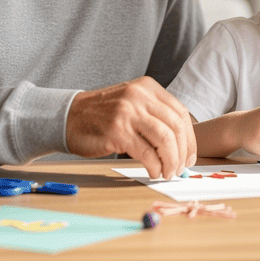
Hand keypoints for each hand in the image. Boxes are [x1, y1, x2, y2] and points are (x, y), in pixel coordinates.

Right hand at [65, 77, 195, 179]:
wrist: (69, 117)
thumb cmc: (103, 116)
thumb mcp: (132, 104)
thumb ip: (154, 116)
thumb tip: (181, 146)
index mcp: (147, 88)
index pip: (180, 113)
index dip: (189, 138)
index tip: (190, 156)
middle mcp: (140, 96)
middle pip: (175, 127)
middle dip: (183, 152)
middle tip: (180, 168)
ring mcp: (128, 112)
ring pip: (164, 139)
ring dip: (171, 161)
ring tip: (168, 173)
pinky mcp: (117, 131)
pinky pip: (146, 152)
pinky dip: (154, 166)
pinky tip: (153, 172)